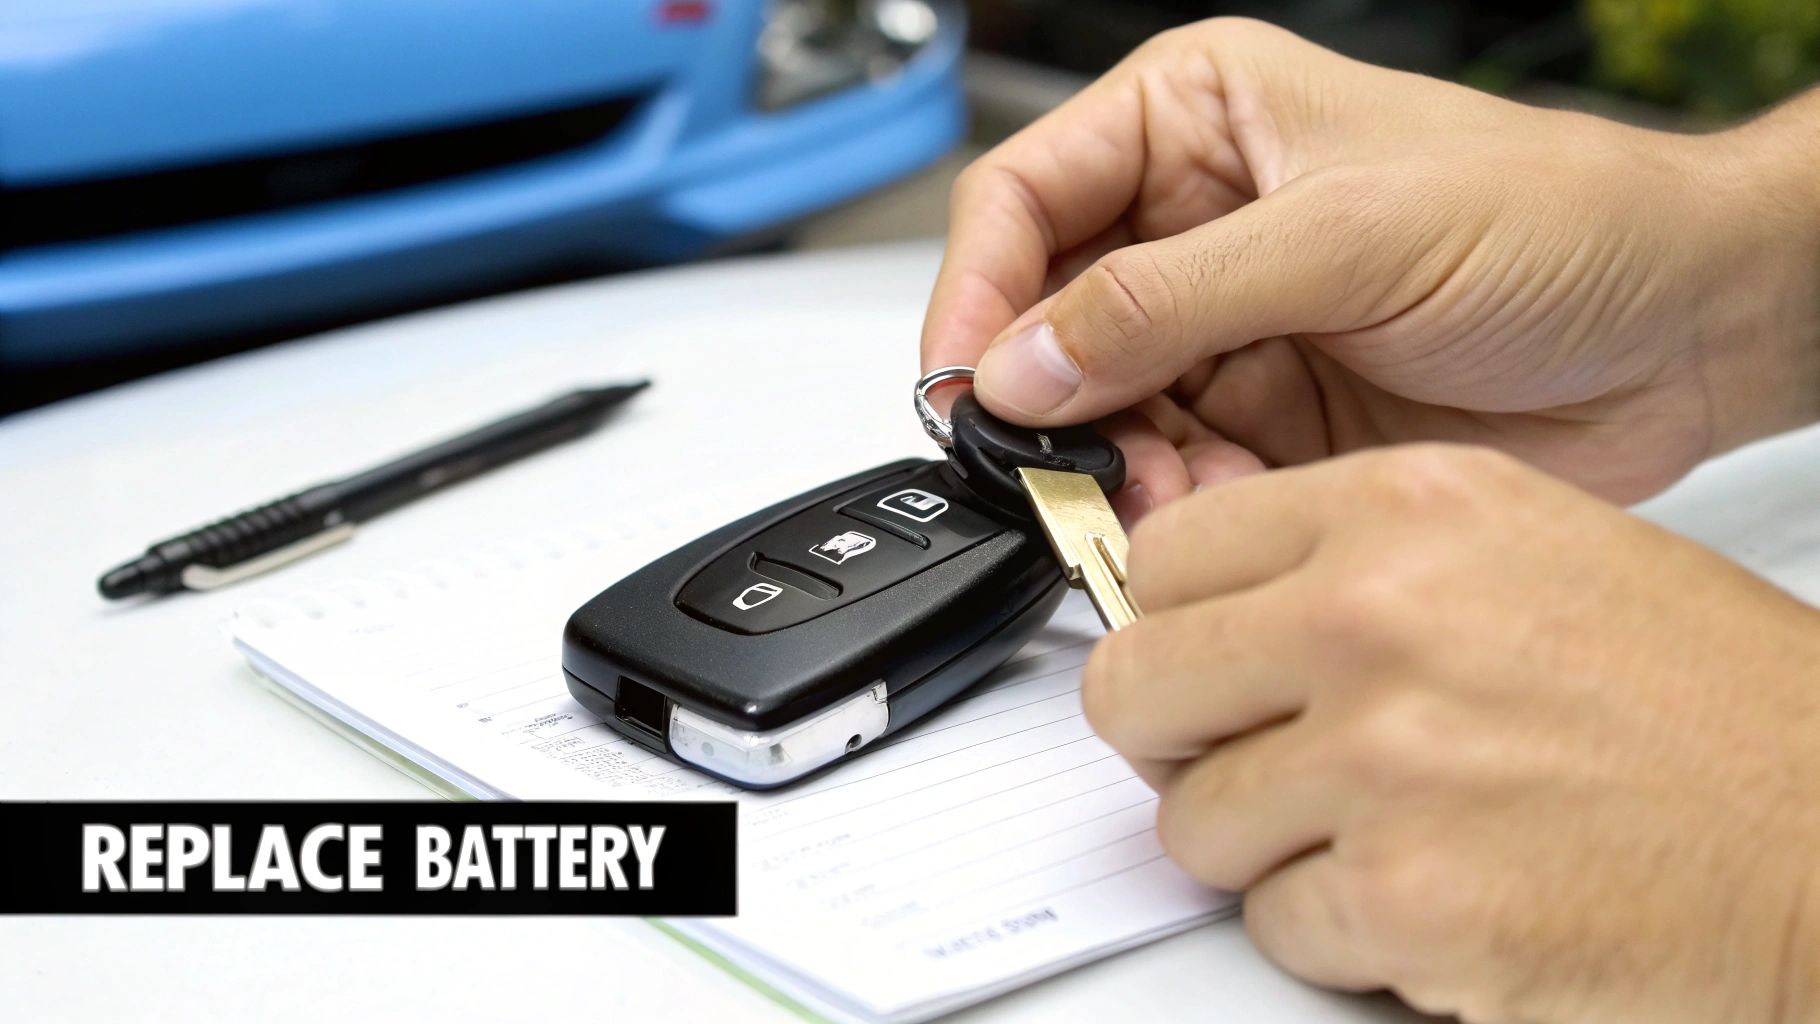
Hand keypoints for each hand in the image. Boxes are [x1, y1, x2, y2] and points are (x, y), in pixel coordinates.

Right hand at [921, 19, 1819, 512]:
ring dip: (1117, 468)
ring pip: (1100, 414)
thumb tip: (1024, 362)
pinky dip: (1178, 506)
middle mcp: (1193, 225)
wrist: (1684, 331)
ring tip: (1168, 494)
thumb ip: (1168, 301)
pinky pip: (1170, 474)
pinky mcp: (1262, 420)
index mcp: (1195, 122)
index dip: (976, 292)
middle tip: (1061, 470)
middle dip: (1048, 404)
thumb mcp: (1347, 235)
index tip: (965, 385)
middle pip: (1046, 321)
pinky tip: (1223, 503)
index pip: (1025, 199)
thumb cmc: (1556, 221)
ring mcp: (1225, 330)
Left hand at [1083, 443, 1819, 1022]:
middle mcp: (1379, 615)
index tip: (1202, 668)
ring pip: (1193, 824)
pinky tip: (1439, 897)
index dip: (1175, 628)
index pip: (1166, 554)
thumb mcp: (1525, 555)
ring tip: (1388, 835)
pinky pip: (1273, 927)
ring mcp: (1387, 758)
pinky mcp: (1410, 896)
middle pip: (1134, 688)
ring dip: (1271, 850)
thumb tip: (1209, 620)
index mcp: (1406, 509)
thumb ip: (1354, 568)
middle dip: (1179, 746)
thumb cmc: (1712, 712)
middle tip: (1250, 765)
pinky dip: (1340, 933)